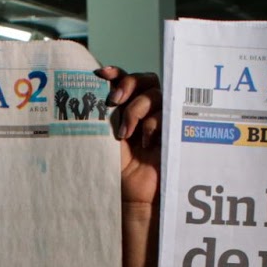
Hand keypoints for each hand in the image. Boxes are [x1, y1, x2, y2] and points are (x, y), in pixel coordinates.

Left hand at [94, 66, 162, 206]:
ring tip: (125, 133)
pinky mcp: (172, 131)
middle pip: (145, 79)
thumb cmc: (117, 168)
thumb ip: (103, 113)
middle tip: (114, 101)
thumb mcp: (105, 136)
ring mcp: (160, 119)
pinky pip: (166, 113)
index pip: (126, 79)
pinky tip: (145, 143)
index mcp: (127, 107)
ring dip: (136, 109)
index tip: (101, 74)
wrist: (133, 194)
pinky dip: (152, 124)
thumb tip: (93, 87)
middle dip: (128, 84)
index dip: (116, 72)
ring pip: (154, 94)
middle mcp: (145, 109)